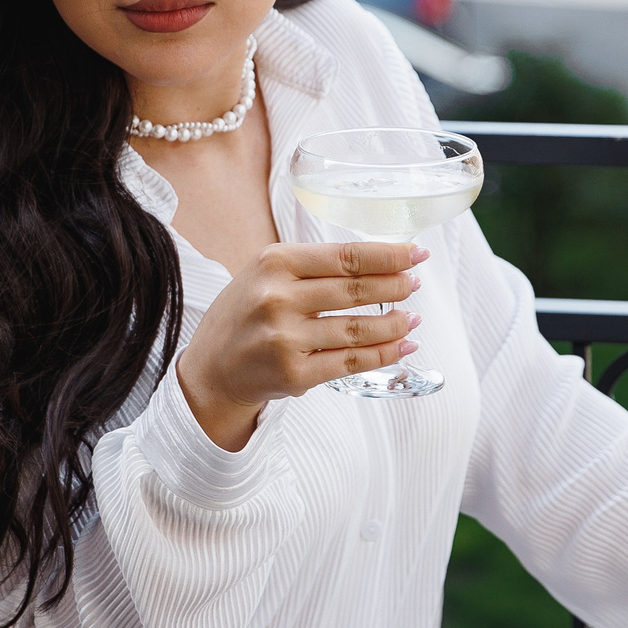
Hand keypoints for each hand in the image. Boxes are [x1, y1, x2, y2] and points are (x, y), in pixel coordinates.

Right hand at [176, 240, 424, 450]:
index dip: (388, 255)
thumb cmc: (245, 316)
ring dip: (395, 323)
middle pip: (356, 289)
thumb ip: (312, 266)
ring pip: (359, 328)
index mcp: (274, 263)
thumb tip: (377, 261)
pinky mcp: (294, 374)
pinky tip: (402, 346)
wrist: (211, 369)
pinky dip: (384, 354)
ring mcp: (286, 338)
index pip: (345, 256)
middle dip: (396, 286)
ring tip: (412, 319)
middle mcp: (278, 298)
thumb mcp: (265, 275)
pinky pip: (351, 362)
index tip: (416, 253)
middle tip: (414, 285)